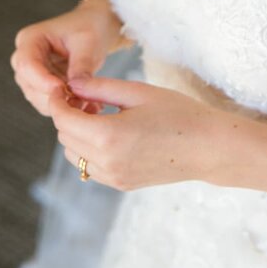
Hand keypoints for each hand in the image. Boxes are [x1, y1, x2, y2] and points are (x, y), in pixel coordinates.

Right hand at [11, 0, 123, 116]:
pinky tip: (86, 103)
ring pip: (38, 99)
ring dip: (62, 103)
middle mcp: (25, 57)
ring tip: (88, 101)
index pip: (27, 65)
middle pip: (30, 85)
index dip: (43, 81)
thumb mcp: (88, 41)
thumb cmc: (90, 26)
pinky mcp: (42, 86)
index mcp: (30, 39)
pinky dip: (66, 106)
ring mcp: (32, 74)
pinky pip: (49, 102)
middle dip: (55, 95)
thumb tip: (75, 89)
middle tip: (82, 99)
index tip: (66, 89)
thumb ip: (81, 64)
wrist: (97, 27)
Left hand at [50, 77, 220, 190]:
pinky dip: (89, 150)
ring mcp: (113, 177)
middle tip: (85, 96)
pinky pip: (90, 168)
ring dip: (76, 134)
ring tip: (98, 114)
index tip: (62, 87)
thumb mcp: (138, 92)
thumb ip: (100, 88)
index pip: (64, 119)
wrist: (208, 147)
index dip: (57, 101)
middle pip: (65, 137)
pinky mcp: (121, 184)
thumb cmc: (178, 113)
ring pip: (74, 156)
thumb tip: (72, 83)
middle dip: (67, 115)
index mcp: (108, 135)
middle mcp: (106, 162)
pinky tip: (109, 132)